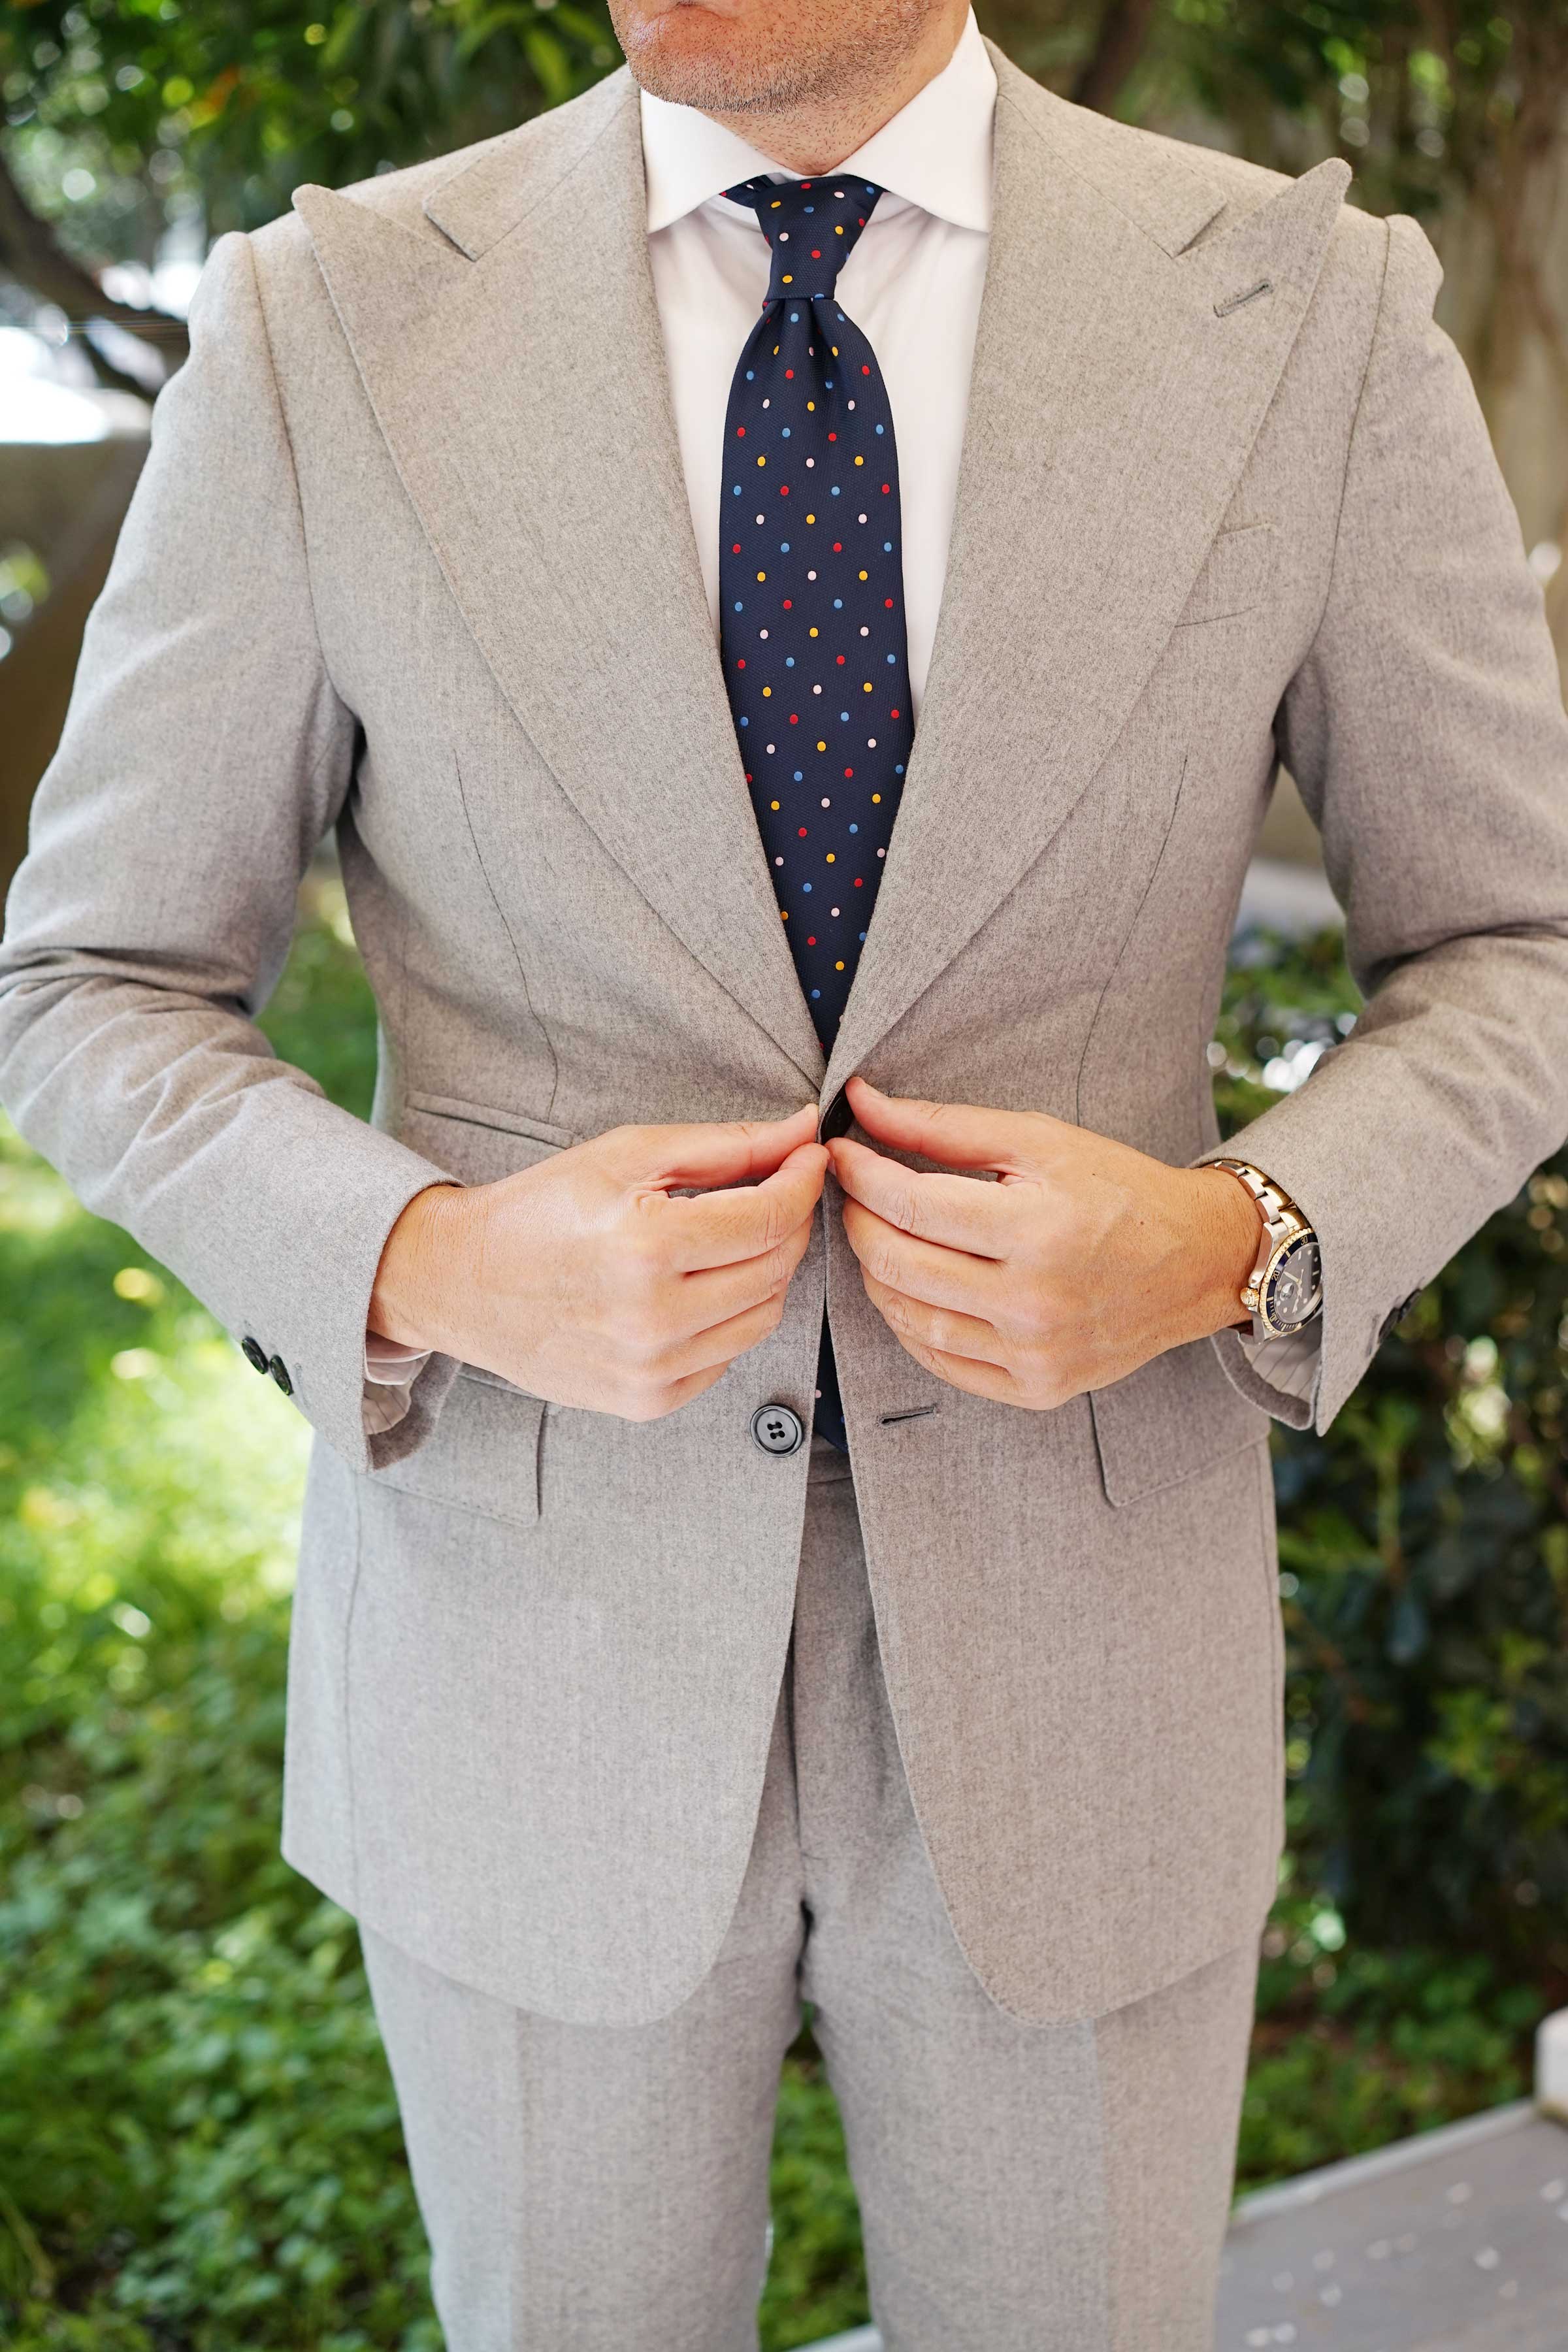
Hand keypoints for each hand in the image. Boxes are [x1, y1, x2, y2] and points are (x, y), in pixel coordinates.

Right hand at [370, 1105, 828, 1419]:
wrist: (463, 1283)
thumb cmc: (541, 1210)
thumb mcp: (627, 1155)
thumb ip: (724, 1145)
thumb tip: (801, 1131)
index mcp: (647, 1247)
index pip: (770, 1217)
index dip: (803, 1180)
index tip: (808, 1157)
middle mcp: (653, 1319)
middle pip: (776, 1267)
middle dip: (788, 1221)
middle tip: (773, 1190)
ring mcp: (651, 1370)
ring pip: (763, 1317)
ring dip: (765, 1271)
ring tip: (732, 1238)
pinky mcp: (647, 1402)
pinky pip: (727, 1357)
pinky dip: (729, 1317)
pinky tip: (697, 1287)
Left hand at [826, 1076, 1260, 1409]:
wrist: (1198, 1262)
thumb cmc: (1118, 1190)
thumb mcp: (1039, 1141)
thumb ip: (944, 1126)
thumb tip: (861, 1101)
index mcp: (1038, 1229)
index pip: (910, 1206)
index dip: (860, 1175)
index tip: (842, 1153)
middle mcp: (1035, 1301)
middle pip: (899, 1265)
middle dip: (859, 1222)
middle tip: (855, 1193)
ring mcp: (1035, 1354)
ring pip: (909, 1319)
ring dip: (877, 1273)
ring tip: (881, 1235)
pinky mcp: (1037, 1389)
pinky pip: (941, 1362)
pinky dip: (910, 1323)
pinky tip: (912, 1287)